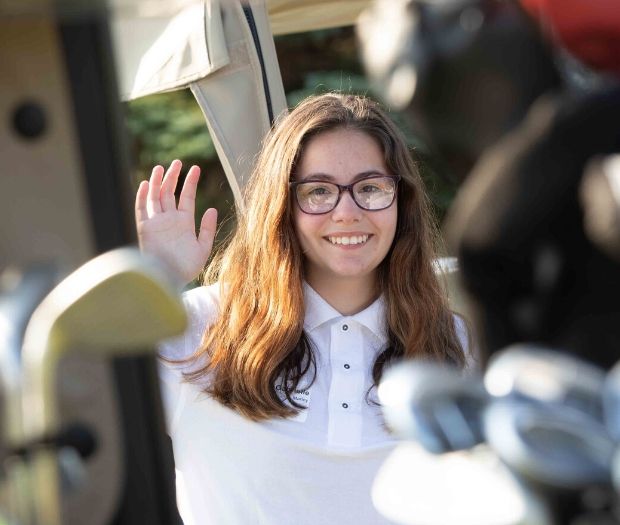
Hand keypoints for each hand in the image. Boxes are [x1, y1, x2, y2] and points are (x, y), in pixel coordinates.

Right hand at [135, 160, 217, 283]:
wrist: (169, 280)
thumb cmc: (186, 268)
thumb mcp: (202, 248)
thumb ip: (207, 229)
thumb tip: (211, 209)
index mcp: (184, 223)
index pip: (186, 197)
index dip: (190, 182)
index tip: (196, 168)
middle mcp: (169, 220)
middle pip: (169, 193)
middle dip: (173, 177)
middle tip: (178, 162)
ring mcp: (156, 223)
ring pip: (155, 197)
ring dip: (158, 182)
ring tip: (162, 167)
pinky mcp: (145, 229)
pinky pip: (142, 209)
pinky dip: (143, 196)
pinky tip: (147, 184)